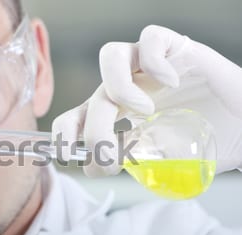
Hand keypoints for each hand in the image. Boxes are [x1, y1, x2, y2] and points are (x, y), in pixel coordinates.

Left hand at [53, 25, 241, 176]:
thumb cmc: (203, 143)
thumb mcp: (159, 159)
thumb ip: (130, 159)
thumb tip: (97, 163)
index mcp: (117, 116)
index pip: (73, 117)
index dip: (63, 135)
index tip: (70, 157)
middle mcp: (127, 89)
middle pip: (92, 99)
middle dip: (95, 134)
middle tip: (114, 159)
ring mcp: (149, 67)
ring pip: (110, 55)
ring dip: (118, 89)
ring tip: (144, 112)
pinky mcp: (177, 50)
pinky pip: (151, 38)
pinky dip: (155, 61)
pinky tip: (172, 82)